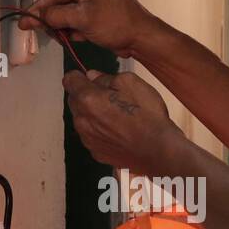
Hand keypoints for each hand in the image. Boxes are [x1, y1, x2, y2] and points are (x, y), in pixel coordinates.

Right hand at [20, 0, 155, 56]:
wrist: (142, 37)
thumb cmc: (115, 24)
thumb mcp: (82, 19)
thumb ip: (56, 16)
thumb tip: (33, 17)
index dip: (37, 10)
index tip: (22, 22)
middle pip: (59, 2)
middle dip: (54, 21)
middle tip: (50, 35)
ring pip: (67, 12)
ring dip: (65, 27)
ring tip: (68, 38)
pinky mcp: (97, 8)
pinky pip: (77, 17)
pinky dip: (75, 29)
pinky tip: (79, 37)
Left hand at [63, 69, 182, 173]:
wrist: (158, 150)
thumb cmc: (147, 115)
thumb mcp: (131, 82)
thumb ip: (106, 77)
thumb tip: (93, 77)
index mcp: (88, 99)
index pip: (69, 80)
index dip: (79, 76)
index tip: (88, 78)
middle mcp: (82, 121)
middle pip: (74, 100)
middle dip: (86, 95)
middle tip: (110, 96)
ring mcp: (88, 139)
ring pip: (82, 119)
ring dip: (93, 114)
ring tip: (116, 116)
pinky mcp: (96, 152)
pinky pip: (92, 136)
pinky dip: (100, 131)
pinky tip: (118, 131)